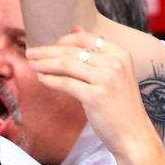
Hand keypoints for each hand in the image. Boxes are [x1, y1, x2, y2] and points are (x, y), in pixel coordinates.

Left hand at [27, 29, 164, 164]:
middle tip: (30, 52)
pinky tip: (41, 79)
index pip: (86, 38)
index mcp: (121, 54)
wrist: (133, 135)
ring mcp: (106, 80)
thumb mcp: (116, 74)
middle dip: (48, 51)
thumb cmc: (121, 107)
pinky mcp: (95, 97)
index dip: (63, 40)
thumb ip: (98, 54)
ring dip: (45, 63)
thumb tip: (75, 29)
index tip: (48, 47)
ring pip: (67, 65)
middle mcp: (115, 64)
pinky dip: (51, 80)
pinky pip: (66, 84)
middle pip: (73, 51)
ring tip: (31, 65)